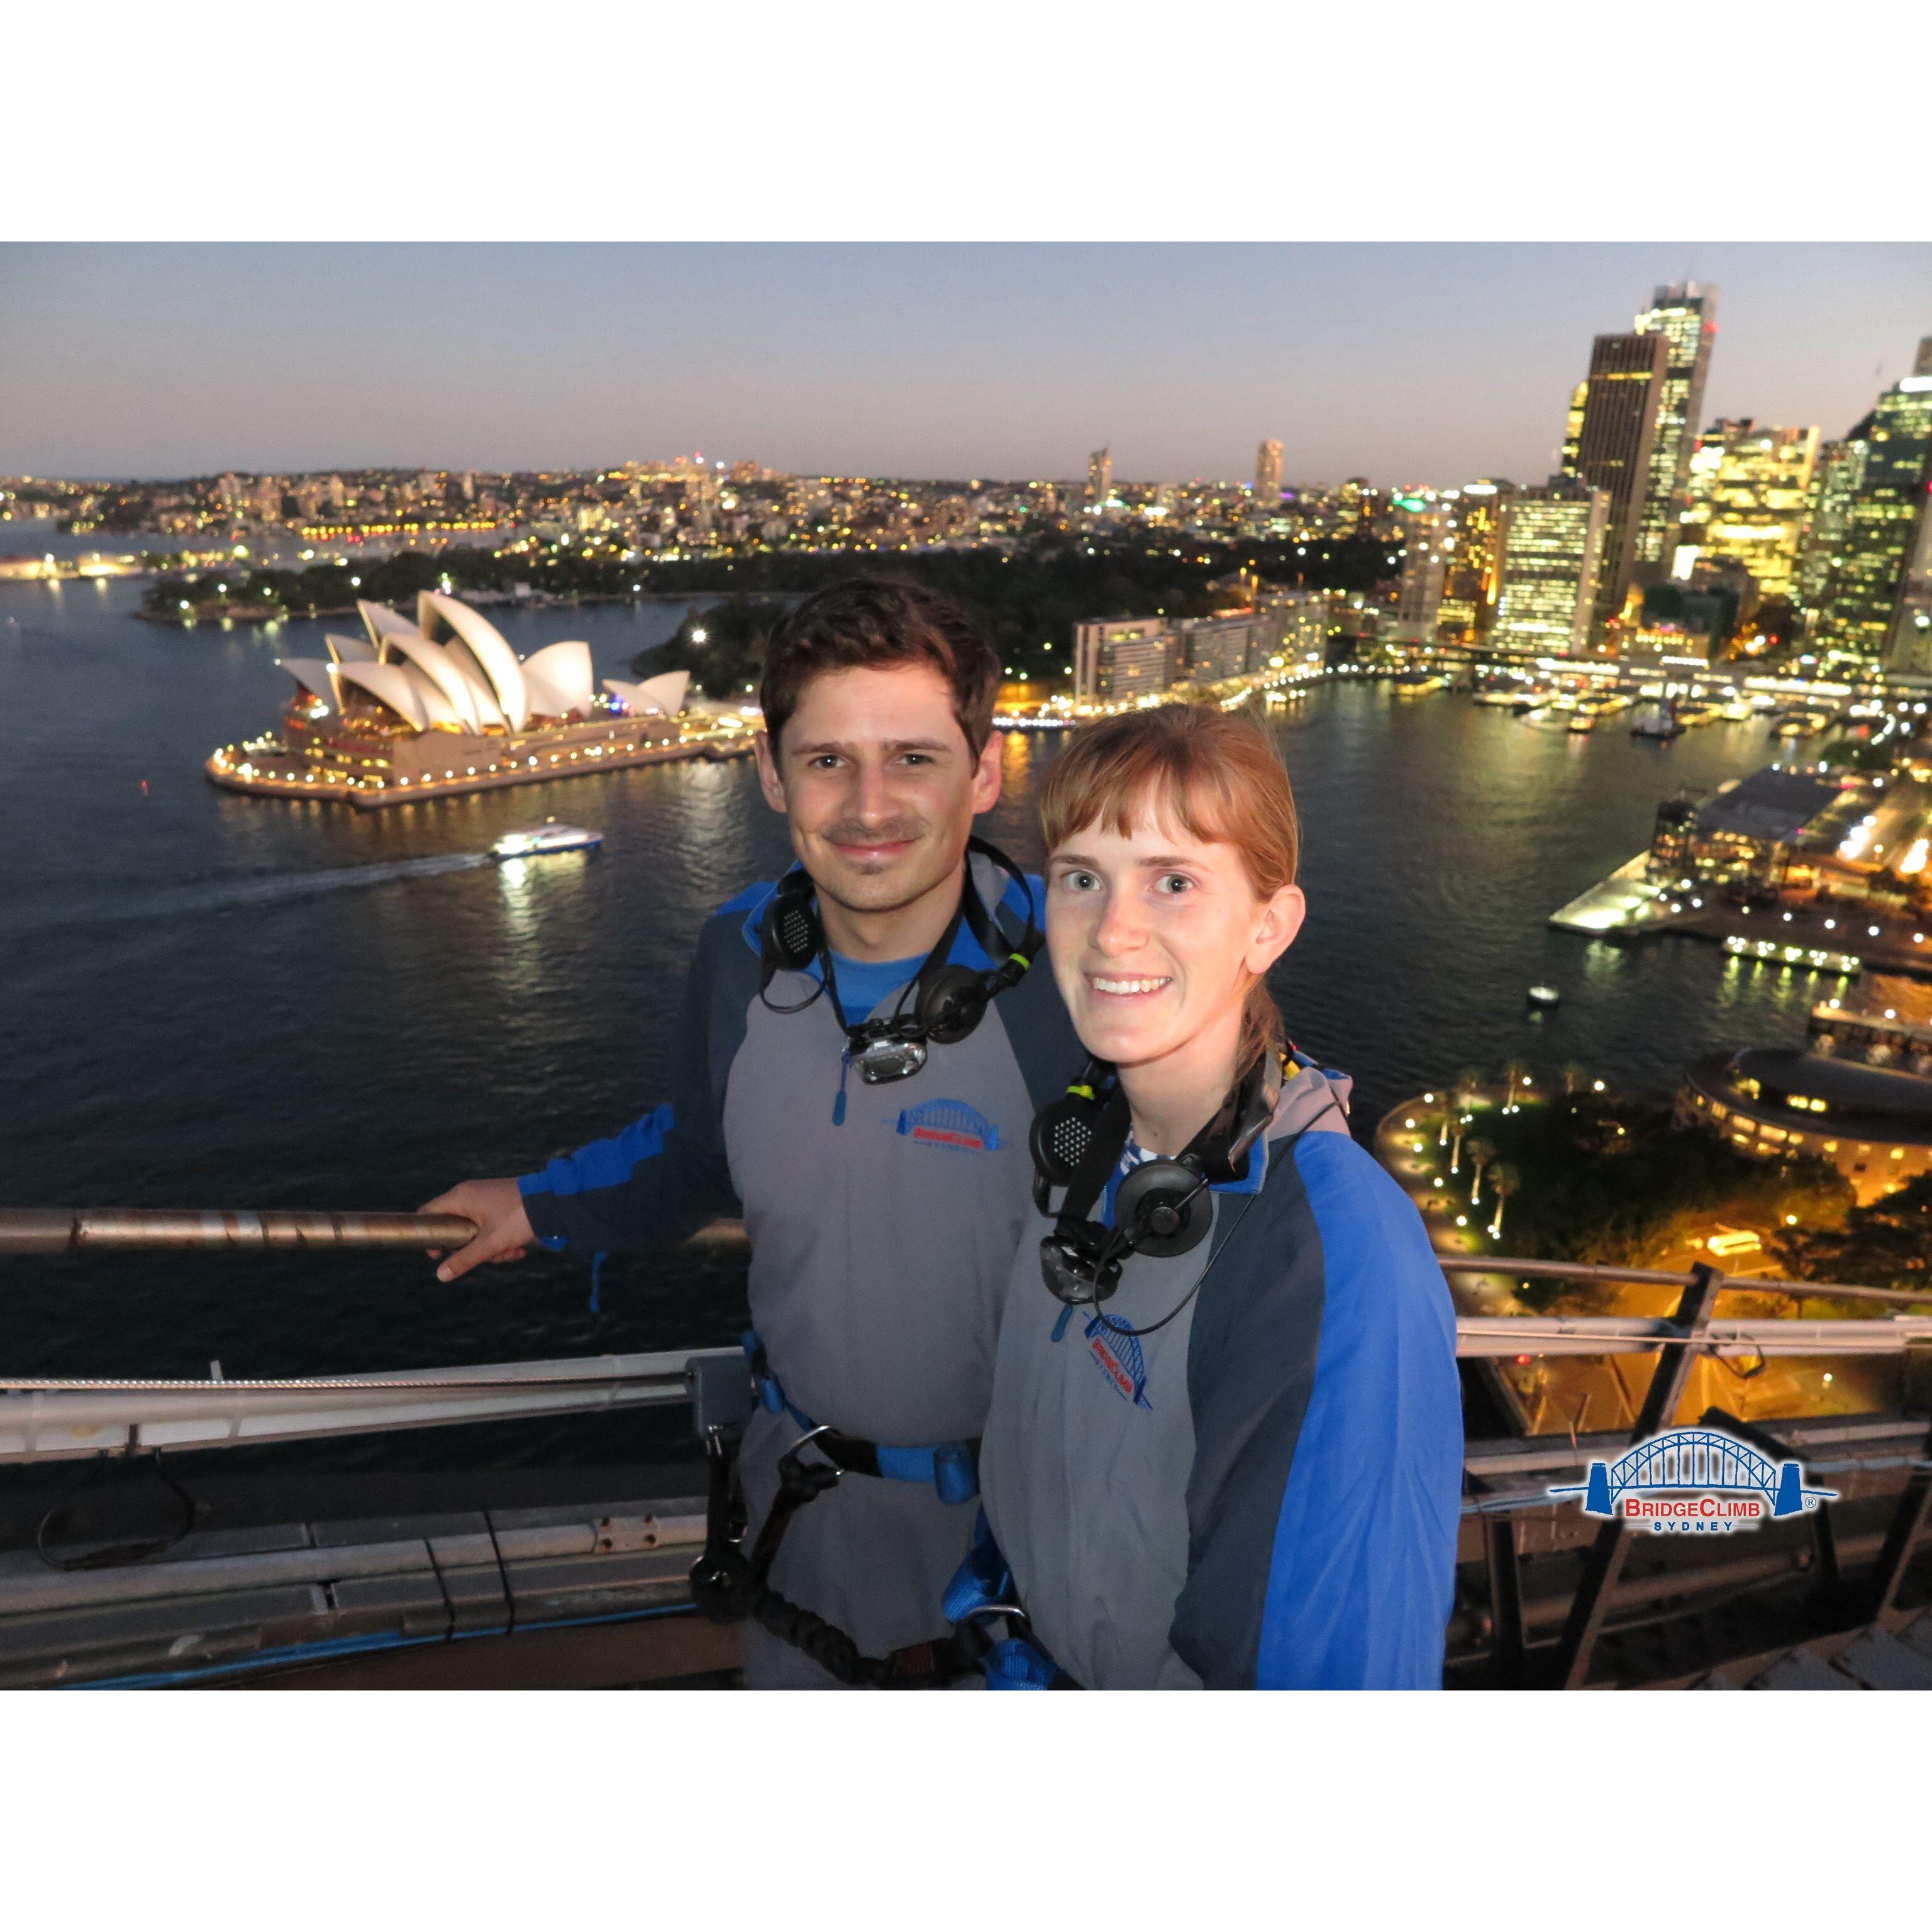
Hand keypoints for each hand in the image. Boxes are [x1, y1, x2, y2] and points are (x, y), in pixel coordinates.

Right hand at [420, 1178, 536, 1281]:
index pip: (429, 1213)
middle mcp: (470, 1194)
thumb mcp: (490, 1243)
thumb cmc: (518, 1218)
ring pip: (476, 1231)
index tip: (438, 1254)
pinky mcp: (500, 1204)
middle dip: (474, 1249)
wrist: (553, 1201)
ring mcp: (486, 1198)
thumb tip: (440, 1275)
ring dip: (493, 1248)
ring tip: (511, 1251)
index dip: (428, 1235)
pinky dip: (503, 1240)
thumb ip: (464, 1259)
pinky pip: (491, 1226)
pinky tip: (519, 1249)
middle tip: (489, 1254)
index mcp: (460, 1197)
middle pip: (456, 1228)